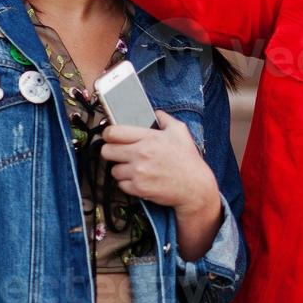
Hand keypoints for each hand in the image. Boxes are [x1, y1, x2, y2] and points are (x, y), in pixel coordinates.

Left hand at [101, 110, 217, 215]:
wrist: (195, 187)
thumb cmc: (188, 160)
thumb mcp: (181, 132)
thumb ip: (166, 119)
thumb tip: (157, 113)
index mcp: (148, 138)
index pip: (113, 132)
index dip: (109, 134)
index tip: (112, 137)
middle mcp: (140, 154)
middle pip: (106, 151)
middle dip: (111, 151)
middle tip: (119, 153)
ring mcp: (138, 172)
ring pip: (113, 170)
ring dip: (121, 169)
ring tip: (134, 168)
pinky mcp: (138, 188)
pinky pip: (121, 184)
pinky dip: (128, 183)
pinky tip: (139, 179)